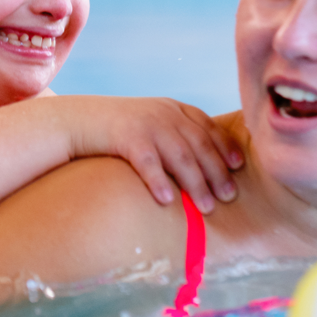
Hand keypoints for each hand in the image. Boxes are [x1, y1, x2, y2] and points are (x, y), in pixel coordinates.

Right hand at [58, 96, 243, 212]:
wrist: (78, 120)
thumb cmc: (118, 131)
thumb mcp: (151, 123)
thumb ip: (176, 136)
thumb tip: (204, 170)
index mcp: (174, 109)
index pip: (207, 127)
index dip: (224, 146)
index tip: (238, 166)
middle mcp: (164, 113)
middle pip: (198, 144)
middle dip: (216, 171)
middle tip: (229, 197)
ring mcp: (146, 123)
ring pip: (179, 156)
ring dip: (196, 183)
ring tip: (207, 207)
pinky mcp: (125, 137)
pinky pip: (147, 162)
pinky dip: (159, 181)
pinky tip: (168, 200)